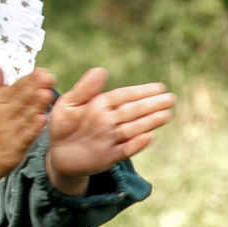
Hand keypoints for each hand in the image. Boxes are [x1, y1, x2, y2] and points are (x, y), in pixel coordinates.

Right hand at [0, 65, 54, 186]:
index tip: (43, 71)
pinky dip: (32, 129)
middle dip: (35, 88)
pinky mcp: (13, 148)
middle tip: (49, 78)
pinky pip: (24, 137)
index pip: (15, 88)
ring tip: (47, 94)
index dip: (29, 79)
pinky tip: (42, 120)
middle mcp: (3, 114)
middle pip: (21, 99)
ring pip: (25, 116)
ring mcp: (8, 131)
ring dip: (36, 105)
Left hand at [46, 68, 175, 191]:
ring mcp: (111, 139)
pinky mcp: (108, 156)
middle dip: (152, 105)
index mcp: (101, 105)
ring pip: (133, 129)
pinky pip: (124, 150)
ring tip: (165, 115)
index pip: (125, 96)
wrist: (56, 153)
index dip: (141, 91)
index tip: (159, 87)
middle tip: (171, 99)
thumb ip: (85, 89)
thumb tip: (102, 70)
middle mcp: (110, 121)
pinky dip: (136, 144)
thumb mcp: (68, 104)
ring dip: (149, 123)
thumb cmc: (62, 124)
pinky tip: (149, 137)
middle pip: (133, 111)